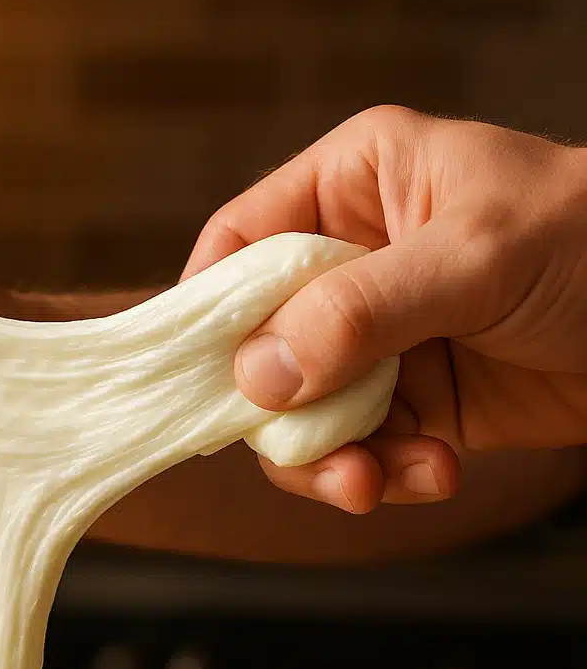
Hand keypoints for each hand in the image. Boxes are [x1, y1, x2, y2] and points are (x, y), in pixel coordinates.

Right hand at [183, 106, 586, 512]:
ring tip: (381, 482)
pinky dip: (384, 475)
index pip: (242, 240)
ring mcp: (380, 337)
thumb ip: (362, 312)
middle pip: (258, 345)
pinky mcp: (415, 401)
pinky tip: (435, 476)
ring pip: (302, 413)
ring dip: (333, 460)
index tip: (196, 376)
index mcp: (354, 186)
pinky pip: (359, 449)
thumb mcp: (473, 259)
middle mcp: (354, 261)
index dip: (208, 306)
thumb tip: (257, 376)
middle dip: (281, 412)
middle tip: (316, 455)